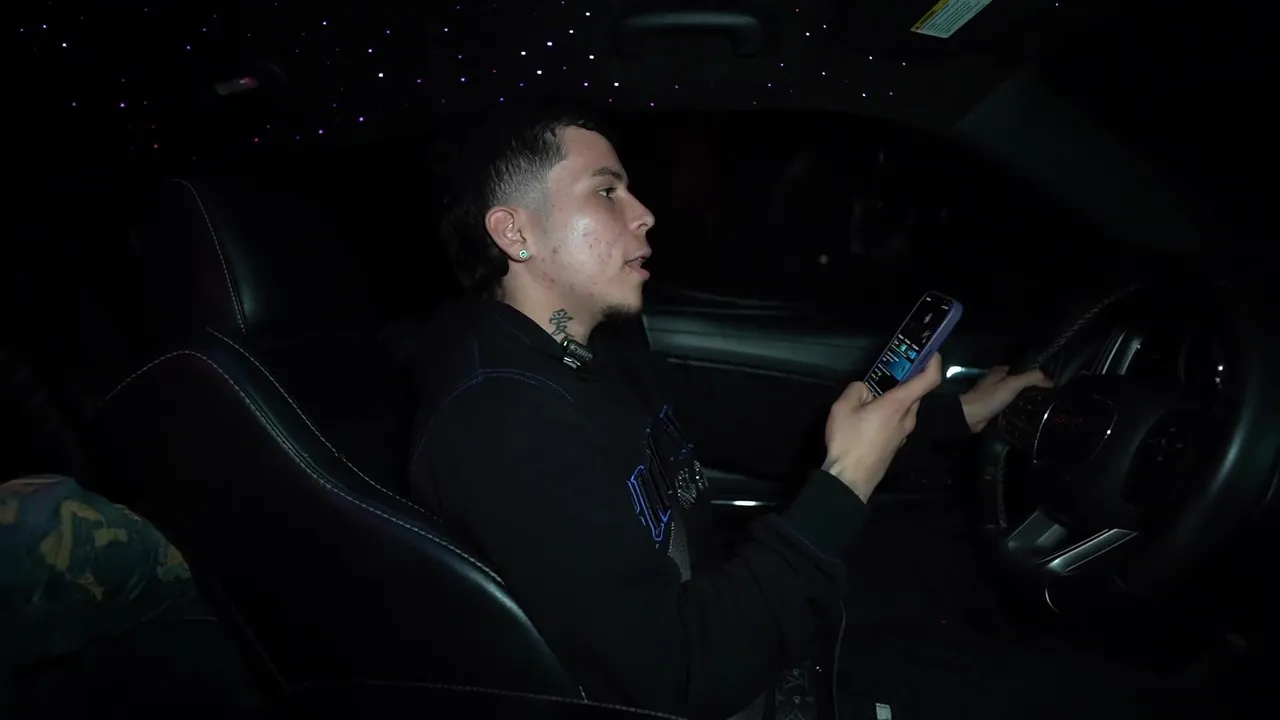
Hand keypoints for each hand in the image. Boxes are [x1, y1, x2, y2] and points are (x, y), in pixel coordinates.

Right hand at [823, 354, 942, 501]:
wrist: (850, 479)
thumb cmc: (849, 441)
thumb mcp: (843, 407)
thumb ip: (856, 390)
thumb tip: (865, 389)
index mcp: (898, 405)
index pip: (928, 380)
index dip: (933, 363)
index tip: (931, 353)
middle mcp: (907, 418)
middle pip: (914, 393)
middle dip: (903, 382)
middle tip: (886, 373)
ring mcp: (903, 434)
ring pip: (905, 409)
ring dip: (894, 400)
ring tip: (870, 398)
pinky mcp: (896, 445)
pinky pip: (897, 422)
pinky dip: (889, 414)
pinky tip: (867, 420)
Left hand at [959, 366, 1053, 432]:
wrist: (970, 416)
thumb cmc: (990, 397)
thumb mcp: (1012, 384)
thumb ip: (1030, 378)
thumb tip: (1050, 380)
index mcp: (1000, 371)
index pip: (1023, 370)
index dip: (1036, 376)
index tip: (1050, 386)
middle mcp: (998, 381)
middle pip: (1020, 383)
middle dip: (1033, 389)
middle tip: (1049, 398)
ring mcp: (996, 395)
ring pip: (1016, 395)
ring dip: (1027, 400)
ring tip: (1044, 406)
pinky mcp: (995, 408)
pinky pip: (1011, 406)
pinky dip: (1019, 408)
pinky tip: (1030, 414)